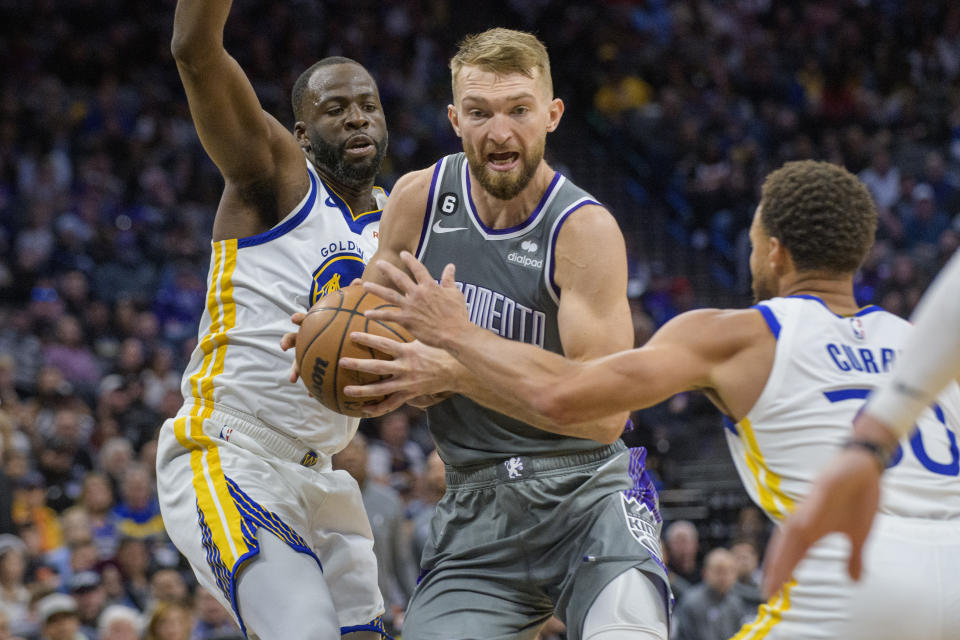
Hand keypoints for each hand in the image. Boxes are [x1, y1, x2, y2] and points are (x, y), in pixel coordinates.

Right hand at [280, 279, 360, 382]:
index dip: (299, 318)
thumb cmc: (347, 319)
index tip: (294, 318)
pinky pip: (316, 376)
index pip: (305, 319)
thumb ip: (354, 295)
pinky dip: (315, 385)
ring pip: (299, 360)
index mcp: (315, 323)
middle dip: (289, 341)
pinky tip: (316, 395)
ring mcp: (310, 351)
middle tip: (285, 347)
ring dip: (296, 369)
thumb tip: (361, 281)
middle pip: (295, 338)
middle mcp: (309, 337)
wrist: (346, 330)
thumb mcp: (351, 308)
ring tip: (294, 379)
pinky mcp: (318, 364)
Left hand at [340, 332, 459, 416]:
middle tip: (342, 362)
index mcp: (407, 352)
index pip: (384, 343)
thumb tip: (395, 312)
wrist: (455, 371)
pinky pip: (391, 404)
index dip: (368, 339)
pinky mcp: (409, 394)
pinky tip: (363, 410)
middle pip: (378, 368)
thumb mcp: (423, 336)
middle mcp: (405, 368)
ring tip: (346, 390)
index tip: (352, 335)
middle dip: (358, 365)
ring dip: (363, 391)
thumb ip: (408, 328)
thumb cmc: (439, 350)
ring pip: (381, 390)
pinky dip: (378, 408)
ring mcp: (407, 383)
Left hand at [362, 251, 469, 347]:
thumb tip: (451, 266)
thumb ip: (449, 279)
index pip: (418, 268)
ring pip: (389, 295)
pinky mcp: (407, 320)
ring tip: (365, 285)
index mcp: (430, 286)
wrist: (454, 332)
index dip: (410, 260)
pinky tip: (366, 314)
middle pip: (399, 278)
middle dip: (388, 269)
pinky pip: (388, 316)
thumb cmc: (458, 314)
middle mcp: (417, 293)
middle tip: (379, 263)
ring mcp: (410, 306)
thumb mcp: (455, 293)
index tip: (402, 253)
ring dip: (376, 290)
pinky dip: (377, 315)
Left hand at [762, 445, 880, 596]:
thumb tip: (854, 581)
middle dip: (777, 566)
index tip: (772, 593)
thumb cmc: (858, 500)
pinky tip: (802, 527)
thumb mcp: (859, 535)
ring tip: (777, 568)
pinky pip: (813, 502)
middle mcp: (807, 517)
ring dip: (784, 547)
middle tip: (767, 588)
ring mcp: (813, 502)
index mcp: (814, 530)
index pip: (794, 555)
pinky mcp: (824, 485)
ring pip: (793, 526)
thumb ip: (852, 557)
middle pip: (787, 545)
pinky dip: (807, 515)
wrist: (865, 467)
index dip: (782, 573)